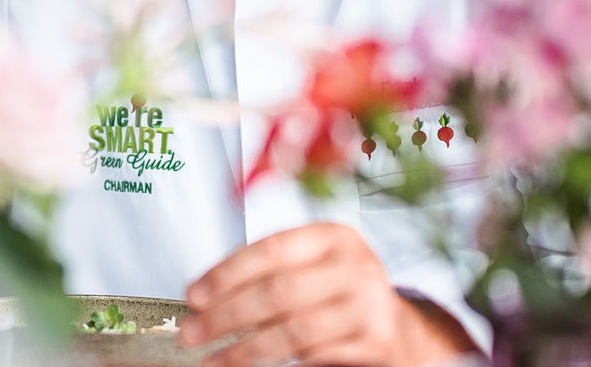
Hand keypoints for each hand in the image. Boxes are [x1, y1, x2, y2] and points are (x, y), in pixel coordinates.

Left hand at [178, 222, 476, 365]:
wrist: (399, 326)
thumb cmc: (340, 290)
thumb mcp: (314, 264)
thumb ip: (271, 269)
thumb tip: (206, 293)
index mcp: (334, 235)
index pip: (271, 250)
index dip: (227, 273)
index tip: (194, 295)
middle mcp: (356, 265)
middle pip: (278, 292)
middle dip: (227, 315)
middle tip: (192, 332)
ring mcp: (370, 306)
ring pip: (294, 331)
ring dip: (245, 350)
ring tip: (213, 359)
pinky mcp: (377, 344)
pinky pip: (316, 356)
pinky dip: (283, 365)